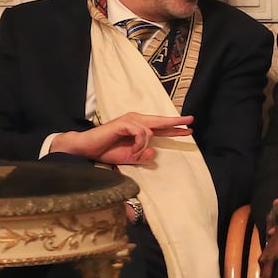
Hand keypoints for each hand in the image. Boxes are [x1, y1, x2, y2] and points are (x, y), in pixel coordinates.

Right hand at [50, 112, 193, 163]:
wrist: (86, 149)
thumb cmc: (107, 151)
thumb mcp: (129, 158)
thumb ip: (143, 157)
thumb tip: (155, 154)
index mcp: (139, 128)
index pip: (161, 127)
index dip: (175, 128)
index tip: (190, 129)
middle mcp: (137, 120)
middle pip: (161, 121)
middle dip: (176, 122)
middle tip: (191, 121)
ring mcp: (130, 120)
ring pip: (150, 131)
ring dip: (143, 146)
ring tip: (132, 154)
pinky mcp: (124, 122)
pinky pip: (142, 133)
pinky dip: (138, 144)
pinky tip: (131, 150)